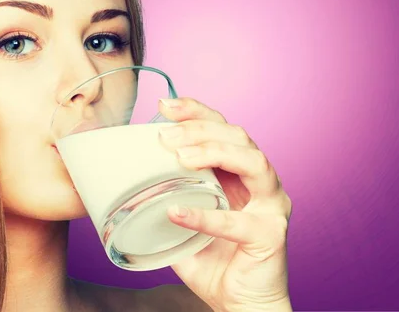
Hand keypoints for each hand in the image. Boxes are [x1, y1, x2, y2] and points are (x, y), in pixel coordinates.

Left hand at [157, 97, 292, 311]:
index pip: (223, 129)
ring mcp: (271, 206)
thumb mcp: (184, 219)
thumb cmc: (214, 260)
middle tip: (166, 136)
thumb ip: (167, 197)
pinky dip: (206, 216)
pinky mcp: (271, 235)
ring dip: (215, 153)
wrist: (240, 305)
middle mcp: (261, 182)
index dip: (198, 112)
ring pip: (253, 162)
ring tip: (180, 157)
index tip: (165, 106)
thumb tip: (127, 178)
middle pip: (239, 137)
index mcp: (240, 173)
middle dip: (201, 128)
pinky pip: (239, 222)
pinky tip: (176, 212)